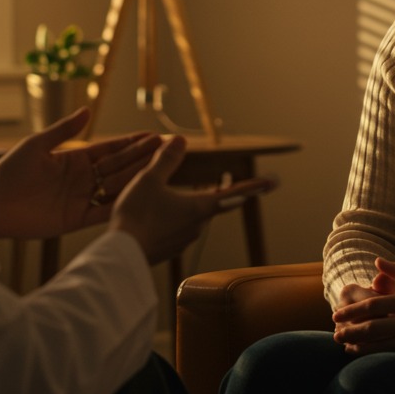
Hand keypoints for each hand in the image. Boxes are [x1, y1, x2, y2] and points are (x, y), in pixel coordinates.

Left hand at [0, 107, 159, 238]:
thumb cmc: (9, 172)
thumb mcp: (36, 146)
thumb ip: (63, 131)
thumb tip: (88, 111)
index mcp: (74, 159)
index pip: (110, 149)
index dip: (131, 143)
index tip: (153, 136)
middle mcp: (82, 179)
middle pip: (118, 167)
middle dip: (142, 158)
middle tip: (167, 150)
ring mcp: (81, 199)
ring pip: (115, 188)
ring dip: (137, 180)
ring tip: (162, 172)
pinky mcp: (76, 220)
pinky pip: (103, 212)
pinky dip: (120, 207)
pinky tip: (140, 201)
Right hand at [109, 135, 276, 264]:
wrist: (120, 254)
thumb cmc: (137, 214)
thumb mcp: (150, 180)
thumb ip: (166, 159)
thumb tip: (179, 139)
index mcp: (199, 208)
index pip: (233, 195)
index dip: (253, 186)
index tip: (274, 182)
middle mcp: (196, 226)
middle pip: (212, 205)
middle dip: (218, 194)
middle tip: (228, 183)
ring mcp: (183, 240)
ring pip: (193, 218)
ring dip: (191, 206)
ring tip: (185, 196)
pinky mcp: (168, 249)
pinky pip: (177, 229)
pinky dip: (174, 219)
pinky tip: (159, 216)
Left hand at [330, 257, 394, 357]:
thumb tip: (376, 260)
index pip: (376, 304)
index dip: (354, 310)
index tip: (337, 314)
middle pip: (376, 326)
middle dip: (352, 330)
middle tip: (336, 332)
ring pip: (384, 344)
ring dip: (361, 346)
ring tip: (345, 345)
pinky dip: (378, 355)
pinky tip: (365, 354)